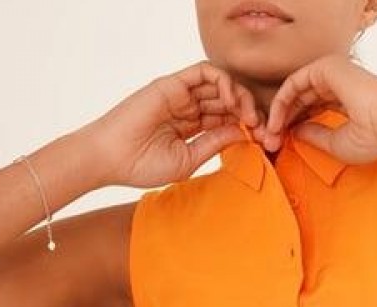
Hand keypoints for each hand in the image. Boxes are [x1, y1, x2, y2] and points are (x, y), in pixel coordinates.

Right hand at [93, 61, 268, 188]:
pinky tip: (231, 100)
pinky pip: (204, 72)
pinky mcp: (173, 83)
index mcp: (193, 129)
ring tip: (249, 115)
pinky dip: (223, 81)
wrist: (112, 158)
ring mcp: (182, 95)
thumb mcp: (189, 160)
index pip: (227, 120)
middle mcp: (189, 109)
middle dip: (250, 112)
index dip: (248, 128)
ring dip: (240, 96)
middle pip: (228, 101)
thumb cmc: (142, 165)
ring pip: (220, 85)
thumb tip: (244, 134)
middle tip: (263, 128)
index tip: (264, 142)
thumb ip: (214, 144)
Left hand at [263, 54, 376, 164]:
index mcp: (345, 101)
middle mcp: (337, 84)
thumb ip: (314, 137)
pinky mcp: (324, 68)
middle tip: (269, 142)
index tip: (282, 147)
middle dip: (283, 122)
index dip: (295, 128)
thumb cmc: (375, 135)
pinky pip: (294, 82)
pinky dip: (281, 101)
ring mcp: (331, 73)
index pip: (312, 112)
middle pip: (301, 101)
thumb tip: (293, 132)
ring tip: (270, 134)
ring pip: (295, 91)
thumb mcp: (337, 144)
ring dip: (279, 113)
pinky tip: (276, 120)